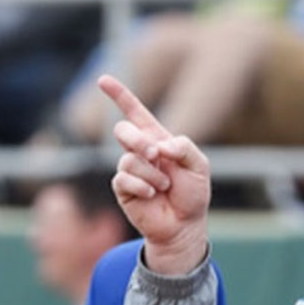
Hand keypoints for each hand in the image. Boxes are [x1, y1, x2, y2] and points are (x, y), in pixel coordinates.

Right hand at [98, 74, 210, 274]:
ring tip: (164, 186)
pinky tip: (152, 194)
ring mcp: (129, 169)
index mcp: (157, 139)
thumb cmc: (192, 194)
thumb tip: (160, 145)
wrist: (185, 225)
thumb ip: (184, 147)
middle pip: (123, 130)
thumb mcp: (199, 166)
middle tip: (155, 155)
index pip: (135, 112)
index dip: (119, 95)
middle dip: (138, 140)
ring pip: (128, 158)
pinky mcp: (122, 187)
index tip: (103, 79)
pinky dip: (142, 185)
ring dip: (151, 173)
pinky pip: (123, 178)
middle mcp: (140, 151)